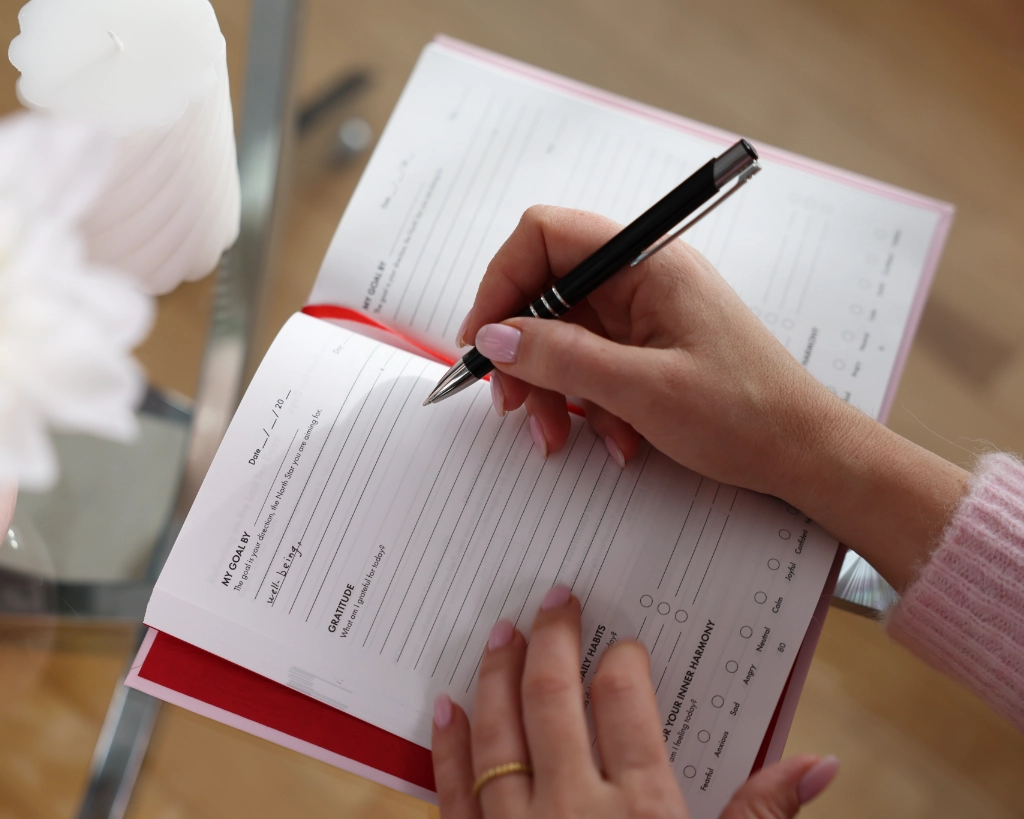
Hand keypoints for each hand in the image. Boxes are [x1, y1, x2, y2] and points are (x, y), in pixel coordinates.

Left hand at [431, 584, 838, 817]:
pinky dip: (446, 747)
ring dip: (494, 675)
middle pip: (554, 698)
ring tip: (499, 630)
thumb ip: (765, 815)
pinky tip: (442, 705)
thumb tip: (819, 762)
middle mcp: (573, 810)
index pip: (624, 701)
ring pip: (497, 734)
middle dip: (553, 640)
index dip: (622, 661)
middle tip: (554, 597)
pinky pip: (451, 794)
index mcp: (642, 810)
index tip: (625, 645)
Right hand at [459, 206, 969, 590]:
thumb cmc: (745, 413)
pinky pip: (588, 365)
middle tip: (512, 403)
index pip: (545, 235)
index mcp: (646, 263)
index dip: (502, 282)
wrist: (803, 453)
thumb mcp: (643, 390)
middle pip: (545, 292)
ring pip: (560, 336)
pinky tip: (610, 439)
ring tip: (557, 436)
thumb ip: (562, 358)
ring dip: (549, 388)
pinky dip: (583, 403)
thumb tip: (495, 337)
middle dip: (522, 351)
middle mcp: (639, 280)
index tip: (484, 340)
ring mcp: (641, 316)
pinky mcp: (644, 350)